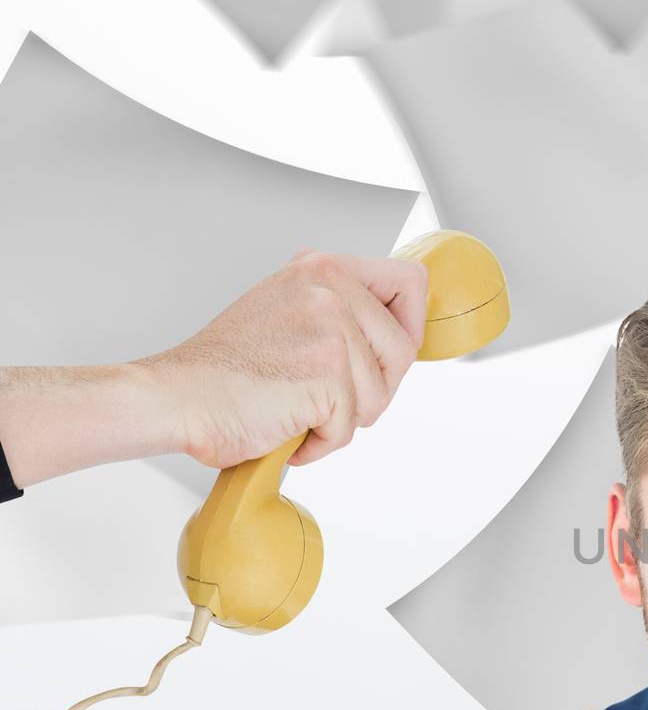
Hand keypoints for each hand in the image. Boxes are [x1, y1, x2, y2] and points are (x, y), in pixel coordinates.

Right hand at [140, 249, 427, 468]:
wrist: (176, 399)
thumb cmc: (227, 370)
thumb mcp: (290, 313)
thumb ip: (342, 312)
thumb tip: (397, 334)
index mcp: (322, 268)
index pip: (410, 282)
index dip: (408, 327)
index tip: (387, 354)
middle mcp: (328, 287)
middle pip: (405, 349)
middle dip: (374, 388)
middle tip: (326, 396)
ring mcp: (329, 328)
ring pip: (380, 394)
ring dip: (343, 419)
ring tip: (296, 407)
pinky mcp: (326, 374)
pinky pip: (351, 427)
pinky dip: (321, 441)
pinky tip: (285, 425)